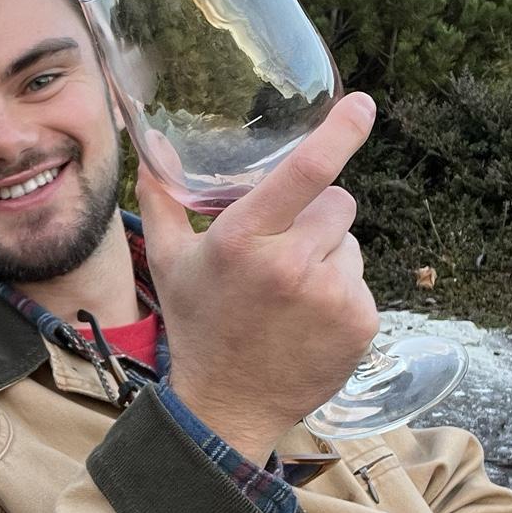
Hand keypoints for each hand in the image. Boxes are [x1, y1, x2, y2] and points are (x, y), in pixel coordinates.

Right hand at [136, 93, 381, 462]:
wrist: (227, 406)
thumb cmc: (197, 326)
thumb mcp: (168, 262)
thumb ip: (162, 199)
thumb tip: (149, 142)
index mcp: (242, 241)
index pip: (304, 173)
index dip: (339, 133)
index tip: (361, 106)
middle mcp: (290, 264)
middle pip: (337, 202)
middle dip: (315, 216)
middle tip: (282, 252)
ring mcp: (330, 295)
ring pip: (350, 242)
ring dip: (328, 256)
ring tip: (290, 294)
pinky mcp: (359, 321)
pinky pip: (361, 281)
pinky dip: (340, 293)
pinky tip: (308, 319)